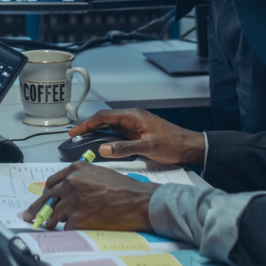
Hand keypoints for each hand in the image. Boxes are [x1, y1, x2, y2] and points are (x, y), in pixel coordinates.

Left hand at [19, 163, 155, 230]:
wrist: (138, 201)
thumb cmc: (124, 188)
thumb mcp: (98, 174)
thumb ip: (80, 180)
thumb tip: (67, 193)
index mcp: (75, 170)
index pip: (51, 182)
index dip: (45, 193)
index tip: (41, 200)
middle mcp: (70, 183)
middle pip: (46, 199)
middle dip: (37, 209)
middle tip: (29, 216)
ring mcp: (72, 202)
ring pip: (53, 215)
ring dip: (51, 222)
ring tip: (50, 226)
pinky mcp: (77, 219)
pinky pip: (66, 228)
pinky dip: (69, 230)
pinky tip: (76, 230)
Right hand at [68, 109, 204, 166]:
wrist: (191, 148)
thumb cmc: (174, 144)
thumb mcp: (148, 147)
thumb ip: (125, 148)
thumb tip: (104, 149)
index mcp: (134, 116)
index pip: (104, 117)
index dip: (87, 123)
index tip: (75, 131)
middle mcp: (133, 118)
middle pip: (105, 120)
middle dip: (88, 127)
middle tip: (75, 136)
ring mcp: (136, 126)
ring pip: (111, 127)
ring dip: (97, 133)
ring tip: (83, 141)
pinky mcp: (138, 135)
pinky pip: (118, 135)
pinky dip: (107, 139)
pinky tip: (102, 146)